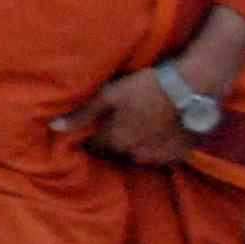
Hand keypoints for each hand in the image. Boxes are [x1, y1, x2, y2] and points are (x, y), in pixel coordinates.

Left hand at [56, 73, 194, 167]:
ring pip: (140, 155)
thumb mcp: (109, 95)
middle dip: (114, 141)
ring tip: (140, 126)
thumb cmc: (146, 87)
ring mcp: (160, 156)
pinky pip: (162, 156)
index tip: (94, 126)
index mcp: (117, 141)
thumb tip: (53, 127)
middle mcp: (136, 154)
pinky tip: (159, 132)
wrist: (191, 87)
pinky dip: (158, 147)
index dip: (93, 136)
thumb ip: (82, 114)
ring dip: (136, 145)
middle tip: (119, 123)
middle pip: (118, 151)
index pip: (96, 146)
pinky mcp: (180, 154)